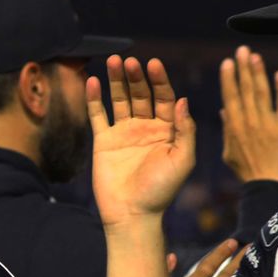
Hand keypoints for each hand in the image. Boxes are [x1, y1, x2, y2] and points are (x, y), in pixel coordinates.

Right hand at [88, 56, 195, 228]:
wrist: (132, 214)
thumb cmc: (161, 191)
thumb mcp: (182, 160)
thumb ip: (185, 130)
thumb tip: (182, 99)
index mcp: (167, 130)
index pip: (164, 97)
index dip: (160, 80)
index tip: (154, 64)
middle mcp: (145, 128)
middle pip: (141, 94)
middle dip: (136, 77)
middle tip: (130, 61)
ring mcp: (123, 133)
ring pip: (120, 100)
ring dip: (116, 80)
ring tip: (113, 61)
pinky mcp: (104, 141)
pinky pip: (98, 115)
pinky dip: (94, 98)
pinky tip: (92, 81)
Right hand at [218, 46, 277, 184]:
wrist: (268, 184)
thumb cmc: (247, 170)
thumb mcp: (229, 152)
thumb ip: (227, 130)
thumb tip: (224, 110)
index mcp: (234, 127)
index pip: (230, 97)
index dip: (229, 78)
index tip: (227, 62)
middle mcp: (249, 122)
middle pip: (245, 90)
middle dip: (243, 68)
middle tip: (242, 50)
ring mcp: (267, 124)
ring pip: (262, 93)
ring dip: (258, 73)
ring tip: (255, 56)